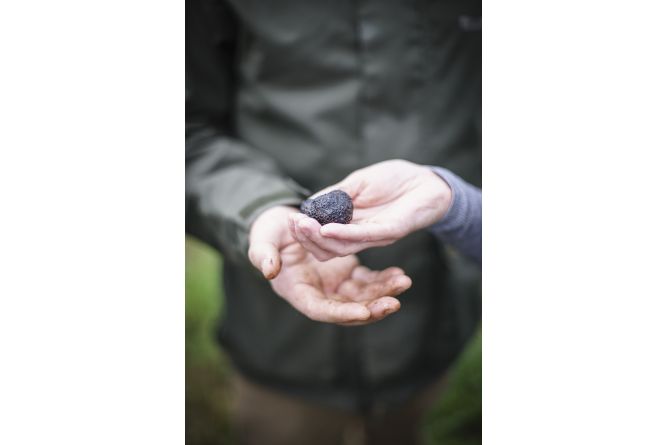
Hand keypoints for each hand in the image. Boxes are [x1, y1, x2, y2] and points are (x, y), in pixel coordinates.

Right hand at [248, 205, 411, 324]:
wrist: (283, 222)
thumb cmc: (268, 231)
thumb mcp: (262, 239)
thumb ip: (263, 254)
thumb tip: (269, 271)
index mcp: (297, 291)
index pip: (321, 310)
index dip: (342, 313)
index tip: (364, 312)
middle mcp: (319, 294)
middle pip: (348, 309)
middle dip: (372, 309)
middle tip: (394, 303)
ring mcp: (334, 285)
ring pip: (363, 297)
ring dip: (383, 294)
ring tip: (403, 283)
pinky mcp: (347, 273)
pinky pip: (368, 281)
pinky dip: (383, 279)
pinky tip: (399, 275)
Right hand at [289, 160, 451, 260]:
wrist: (426, 179)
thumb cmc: (392, 180)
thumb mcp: (355, 184)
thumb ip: (334, 196)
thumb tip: (308, 206)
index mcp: (349, 225)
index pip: (321, 237)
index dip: (304, 231)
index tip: (288, 220)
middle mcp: (359, 235)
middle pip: (328, 248)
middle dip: (307, 238)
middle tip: (293, 226)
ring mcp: (375, 236)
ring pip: (342, 246)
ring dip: (320, 238)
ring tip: (303, 227)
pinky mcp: (391, 231)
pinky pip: (363, 237)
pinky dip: (343, 234)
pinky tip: (327, 230)